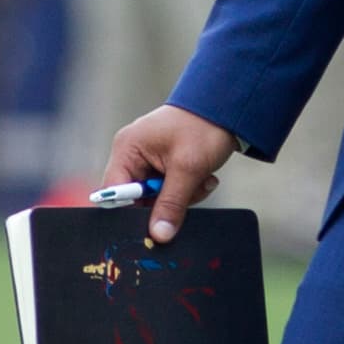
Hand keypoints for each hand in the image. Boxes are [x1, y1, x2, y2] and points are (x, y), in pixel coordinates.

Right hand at [101, 104, 236, 242]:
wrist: (229, 107)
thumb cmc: (203, 127)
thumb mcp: (188, 168)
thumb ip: (171, 204)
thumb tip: (159, 236)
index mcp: (127, 149)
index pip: (114, 193)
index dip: (131, 212)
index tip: (151, 225)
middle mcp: (132, 154)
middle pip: (136, 199)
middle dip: (166, 202)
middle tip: (191, 194)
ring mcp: (148, 159)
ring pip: (157, 198)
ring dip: (183, 196)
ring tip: (203, 181)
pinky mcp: (163, 165)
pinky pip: (169, 190)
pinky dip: (188, 189)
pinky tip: (204, 178)